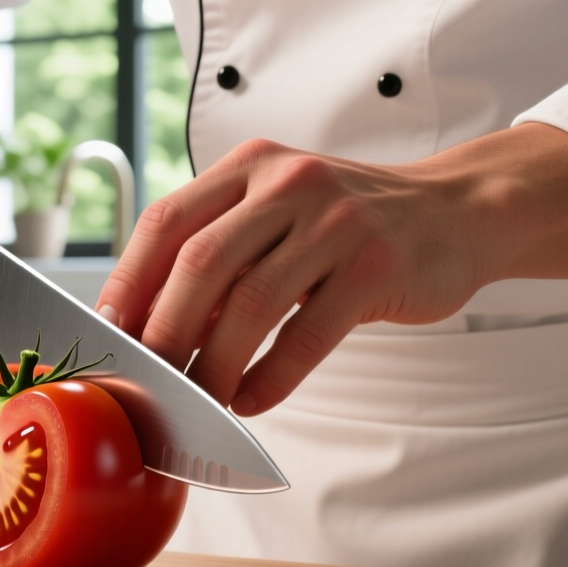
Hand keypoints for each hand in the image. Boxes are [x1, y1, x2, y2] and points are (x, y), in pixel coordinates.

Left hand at [95, 125, 567, 415]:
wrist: (458, 212)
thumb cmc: (353, 223)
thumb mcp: (280, 212)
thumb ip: (222, 253)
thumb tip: (150, 326)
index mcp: (251, 165)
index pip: (166, 221)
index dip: (128, 281)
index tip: (109, 333)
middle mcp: (288, 183)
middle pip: (200, 263)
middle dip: (164, 331)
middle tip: (149, 380)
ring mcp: (336, 221)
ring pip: (252, 302)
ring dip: (216, 364)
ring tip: (201, 400)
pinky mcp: (376, 265)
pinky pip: (308, 332)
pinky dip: (272, 375)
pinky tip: (252, 399)